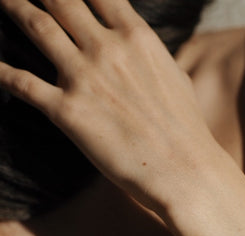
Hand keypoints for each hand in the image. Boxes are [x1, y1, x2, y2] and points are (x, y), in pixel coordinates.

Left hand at [0, 0, 218, 210]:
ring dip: (15, 8)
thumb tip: (141, 50)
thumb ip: (149, 55)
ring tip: (3, 0)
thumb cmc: (185, 128)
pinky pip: (23, 83)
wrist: (182, 169)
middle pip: (61, 0)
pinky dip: (2, 71)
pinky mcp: (67, 111)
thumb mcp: (175, 77)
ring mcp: (84, 77)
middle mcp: (106, 48)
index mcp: (136, 36)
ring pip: (37, 27)